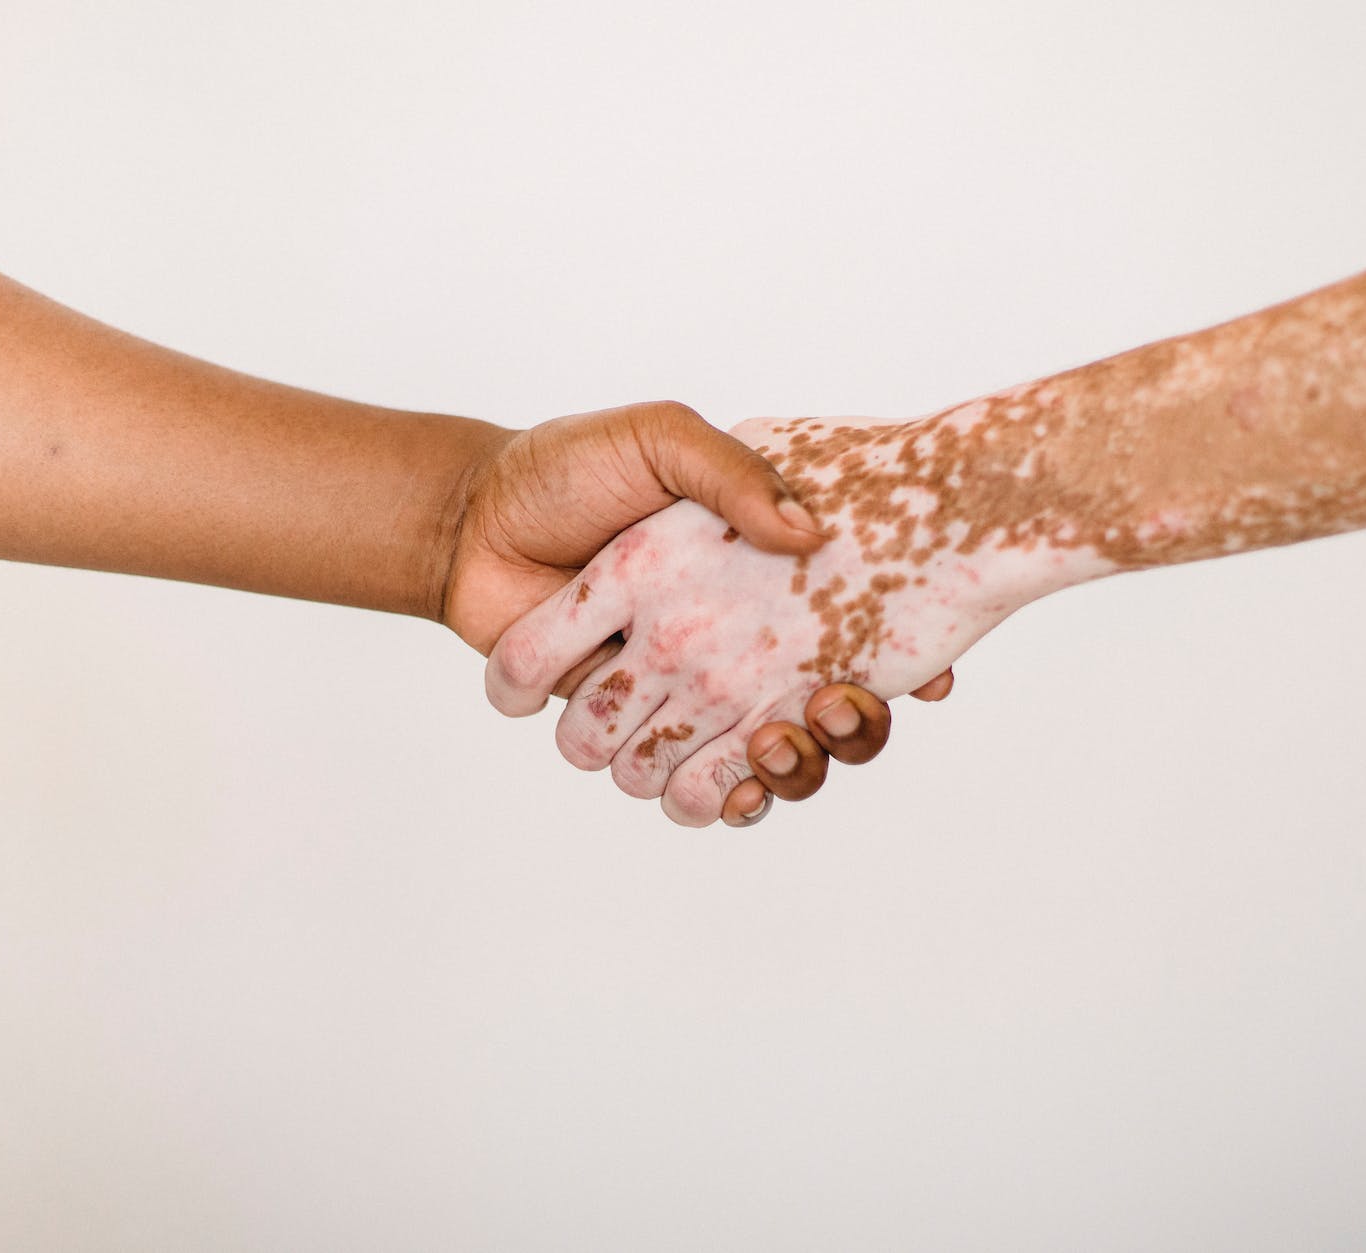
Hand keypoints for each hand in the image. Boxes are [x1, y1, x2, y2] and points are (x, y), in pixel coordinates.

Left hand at [440, 400, 949, 821]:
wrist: (479, 516)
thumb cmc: (575, 467)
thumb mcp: (663, 440)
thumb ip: (730, 474)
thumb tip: (805, 534)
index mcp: (753, 578)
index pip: (858, 631)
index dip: (886, 657)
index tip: (882, 654)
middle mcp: (730, 644)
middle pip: (826, 716)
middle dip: (841, 726)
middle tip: (830, 701)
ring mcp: (689, 694)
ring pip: (769, 764)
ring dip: (782, 765)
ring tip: (773, 736)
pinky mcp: (641, 734)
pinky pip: (702, 789)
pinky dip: (723, 799)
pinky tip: (732, 785)